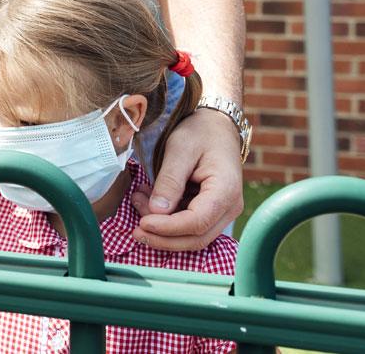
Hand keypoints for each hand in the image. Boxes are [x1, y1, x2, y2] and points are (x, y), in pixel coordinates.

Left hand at [131, 109, 243, 250]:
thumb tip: (156, 211)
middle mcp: (230, 207)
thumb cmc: (199, 133)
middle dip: (162, 238)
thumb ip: (169, 181)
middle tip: (134, 228)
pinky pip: (189, 227)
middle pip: (196, 238)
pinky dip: (166, 222)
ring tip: (138, 201)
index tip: (142, 223)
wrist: (215, 127)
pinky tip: (147, 202)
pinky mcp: (211, 213)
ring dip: (162, 230)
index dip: (167, 228)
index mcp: (226, 190)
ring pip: (192, 237)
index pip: (197, 222)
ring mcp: (222, 212)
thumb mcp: (179, 150)